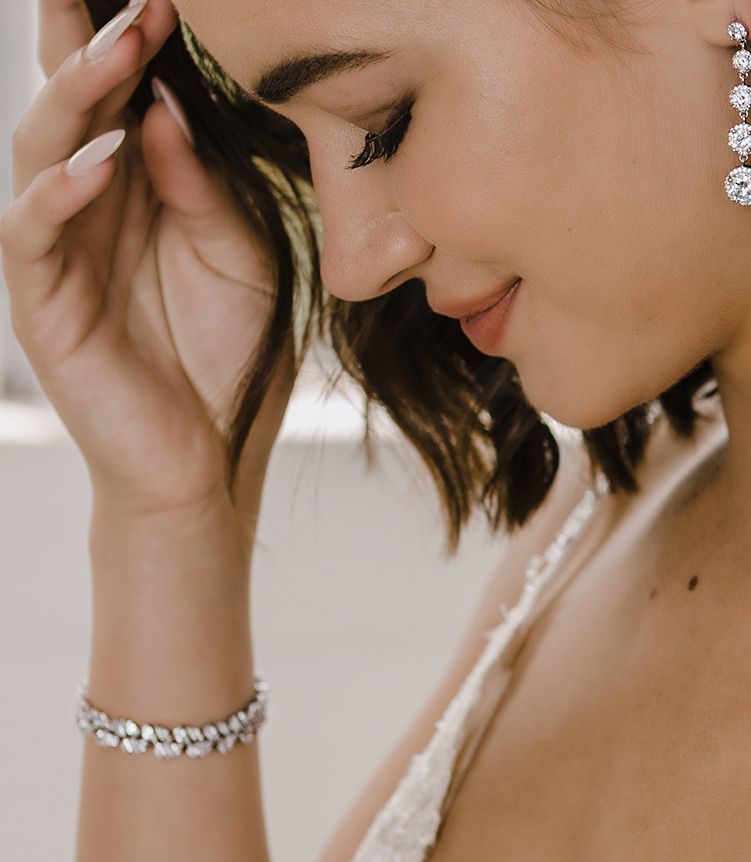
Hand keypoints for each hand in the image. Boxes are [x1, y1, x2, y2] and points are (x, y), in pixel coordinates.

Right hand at [1, 0, 296, 516]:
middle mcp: (88, 204)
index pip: (122, 97)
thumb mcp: (240, 254)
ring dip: (80, 96)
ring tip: (121, 47)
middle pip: (72, 104)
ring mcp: (58, 248)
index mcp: (137, 187)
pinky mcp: (42, 299)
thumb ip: (201, 183)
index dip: (132, 40)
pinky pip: (33, 232)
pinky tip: (101, 161)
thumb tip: (165, 104)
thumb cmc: (228, 350)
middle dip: (91, 39)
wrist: (209, 455)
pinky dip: (62, 192)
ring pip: (43, 150)